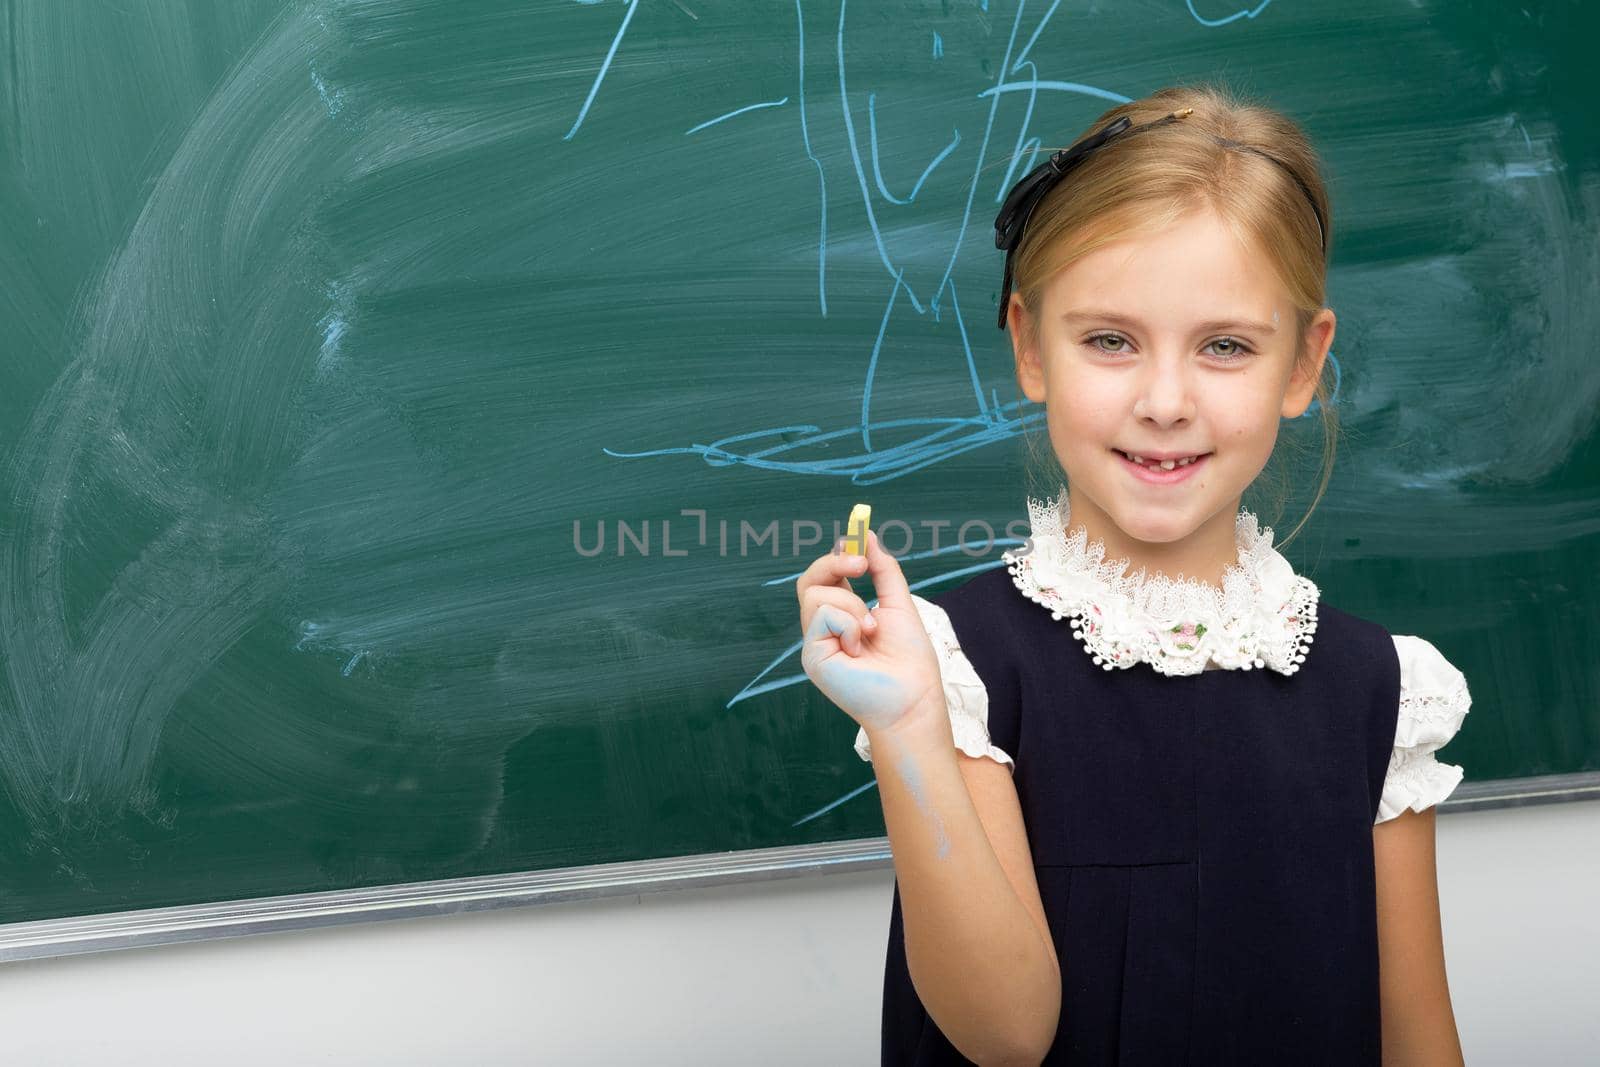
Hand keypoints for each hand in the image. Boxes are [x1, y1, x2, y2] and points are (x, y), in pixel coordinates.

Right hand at [796, 529, 942, 734]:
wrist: (913, 697)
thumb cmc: (910, 660)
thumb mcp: (898, 604)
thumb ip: (883, 570)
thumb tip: (868, 536)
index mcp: (844, 615)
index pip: (828, 576)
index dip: (838, 557)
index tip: (857, 544)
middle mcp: (825, 628)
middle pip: (809, 580)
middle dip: (833, 563)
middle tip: (860, 565)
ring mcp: (816, 641)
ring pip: (816, 593)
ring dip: (850, 604)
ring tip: (870, 629)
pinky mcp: (812, 655)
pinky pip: (821, 614)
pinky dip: (847, 622)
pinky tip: (859, 645)